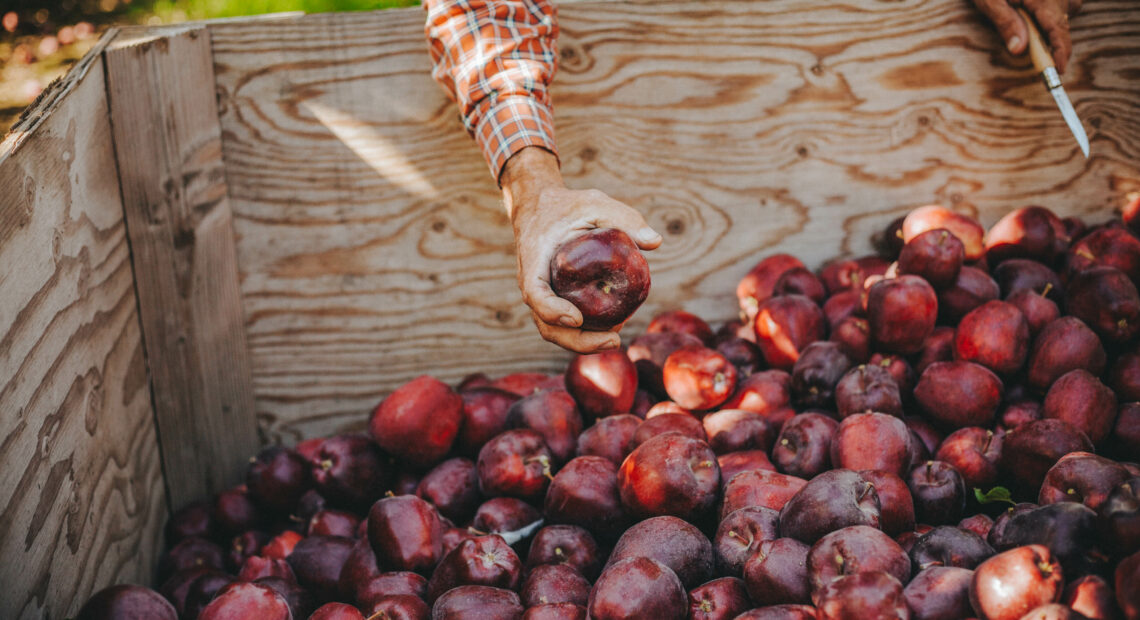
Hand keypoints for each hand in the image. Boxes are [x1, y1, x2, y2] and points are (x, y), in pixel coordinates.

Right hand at [500, 147, 661, 353]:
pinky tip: (612, 328)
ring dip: (583, 342)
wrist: (539, 207)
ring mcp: (541, 295)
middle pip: (546, 324)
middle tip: (615, 340)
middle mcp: (533, 283)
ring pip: (553, 330)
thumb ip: (624, 218)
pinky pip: (562, 324)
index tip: (578, 318)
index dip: (553, 311)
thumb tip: (655, 242)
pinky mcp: (552, 299)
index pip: (536, 294)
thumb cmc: (567, 205)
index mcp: (535, 259)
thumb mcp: (595, 203)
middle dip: (578, 341)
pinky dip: (584, 333)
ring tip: (615, 339)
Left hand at [973, 0, 1080, 72]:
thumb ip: (1005, 22)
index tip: (1058, 71)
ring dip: (1049, 22)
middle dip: (1050, 40)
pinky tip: (1030, 6)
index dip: (1060, 52)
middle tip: (1032, 49)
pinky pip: (1062, 3)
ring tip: (1022, 12)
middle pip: (1063, 24)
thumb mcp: (989, 1)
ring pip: (1065, 13)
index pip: (1058, 30)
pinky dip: (1051, 10)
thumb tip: (1018, 50)